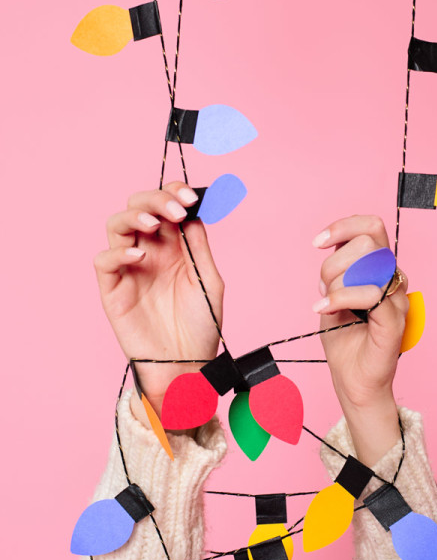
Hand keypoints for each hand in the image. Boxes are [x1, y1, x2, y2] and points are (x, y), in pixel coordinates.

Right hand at [94, 182, 223, 427]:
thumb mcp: (208, 280)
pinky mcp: (113, 290)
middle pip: (139, 208)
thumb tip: (192, 210)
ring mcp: (129, 268)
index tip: (189, 195)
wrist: (188, 365)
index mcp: (173, 245)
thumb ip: (197, 246)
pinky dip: (118, 253)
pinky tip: (139, 257)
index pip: (165, 206)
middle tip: (175, 209)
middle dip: (155, 200)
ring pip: (117, 226)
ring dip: (135, 217)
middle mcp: (149, 251)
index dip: (173, 193)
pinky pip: (104, 261)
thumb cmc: (202, 326)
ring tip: (155, 225)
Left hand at [312, 215, 408, 464]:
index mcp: (381, 268)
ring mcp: (397, 300)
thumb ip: (337, 268)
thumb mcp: (333, 293)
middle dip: (334, 260)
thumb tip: (330, 246)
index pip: (371, 227)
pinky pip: (370, 294)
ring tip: (325, 303)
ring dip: (337, 280)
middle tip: (322, 286)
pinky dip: (340, 297)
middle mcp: (394, 279)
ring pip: (370, 264)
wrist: (352, 380)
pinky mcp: (394, 322)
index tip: (318, 242)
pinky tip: (324, 309)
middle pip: (369, 241)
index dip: (343, 226)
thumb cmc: (344, 338)